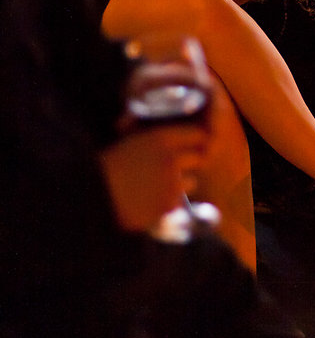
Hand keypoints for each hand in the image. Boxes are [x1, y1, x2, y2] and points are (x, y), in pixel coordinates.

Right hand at [100, 58, 211, 231]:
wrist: (93, 193)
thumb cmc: (109, 164)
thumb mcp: (133, 139)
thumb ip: (157, 137)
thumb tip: (174, 131)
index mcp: (163, 137)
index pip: (198, 134)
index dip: (195, 140)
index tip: (193, 144)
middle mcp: (172, 159)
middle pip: (198, 157)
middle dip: (188, 161)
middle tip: (174, 167)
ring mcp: (173, 183)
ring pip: (192, 181)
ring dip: (181, 183)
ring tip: (158, 184)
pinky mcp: (168, 206)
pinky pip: (178, 201)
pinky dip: (169, 201)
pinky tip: (151, 199)